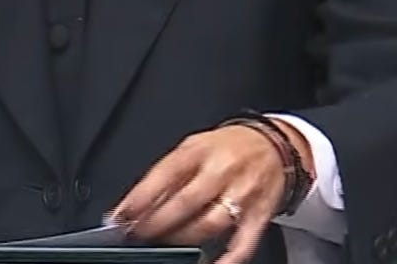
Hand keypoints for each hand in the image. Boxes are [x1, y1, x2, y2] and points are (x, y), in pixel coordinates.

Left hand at [111, 120, 312, 263]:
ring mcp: (242, 194)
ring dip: (181, 240)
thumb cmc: (228, 147)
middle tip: (136, 235)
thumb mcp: (194, 147)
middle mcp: (221, 171)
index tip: (120, 216)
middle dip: (155, 224)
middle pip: (184, 203)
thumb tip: (136, 203)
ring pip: (208, 225)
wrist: (275, 144)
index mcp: (200, 150)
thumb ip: (168, 173)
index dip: (139, 198)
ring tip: (163, 246)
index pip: (164, 174)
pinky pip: (242, 244)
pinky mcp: (259, 216)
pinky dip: (226, 261)